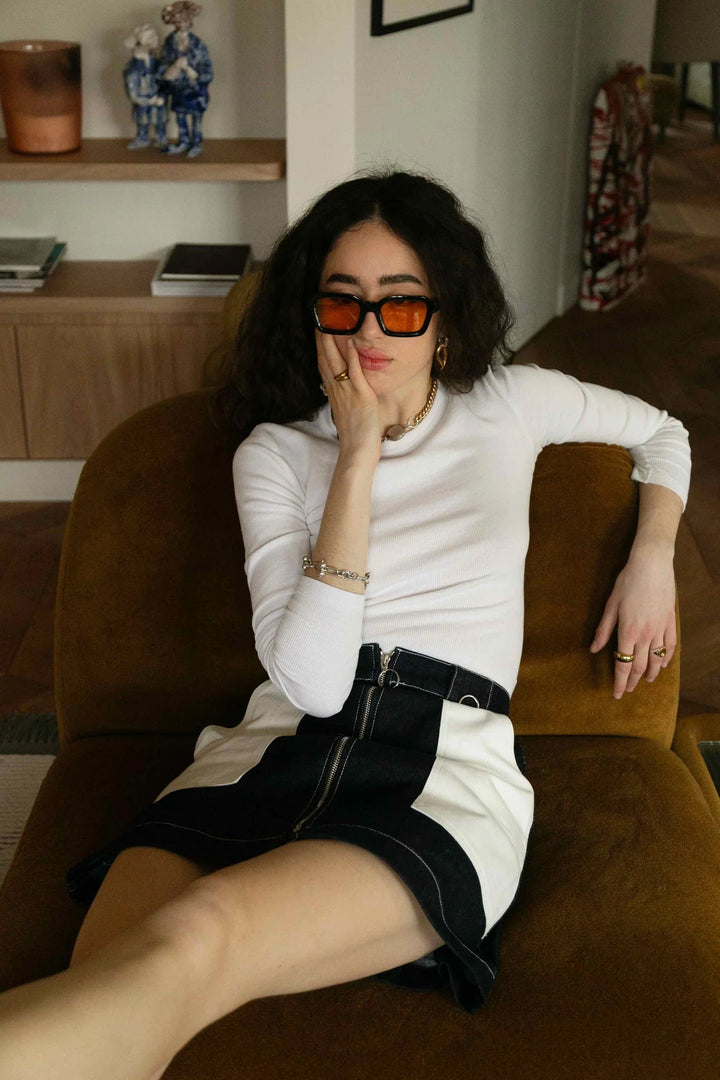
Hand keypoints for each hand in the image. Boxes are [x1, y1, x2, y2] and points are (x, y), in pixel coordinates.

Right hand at [316, 333, 380, 462]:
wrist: (357, 452)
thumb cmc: (355, 435)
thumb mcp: (347, 412)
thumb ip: (345, 397)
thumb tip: (344, 388)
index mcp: (334, 393)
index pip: (324, 364)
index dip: (320, 346)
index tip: (318, 328)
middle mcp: (337, 390)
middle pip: (326, 359)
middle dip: (322, 337)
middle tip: (320, 317)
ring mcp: (347, 392)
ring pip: (336, 362)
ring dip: (333, 341)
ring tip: (331, 322)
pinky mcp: (360, 397)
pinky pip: (354, 373)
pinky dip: (352, 357)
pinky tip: (351, 342)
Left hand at [590, 547, 676, 698]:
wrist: (652, 565)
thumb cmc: (627, 582)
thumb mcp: (610, 605)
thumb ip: (603, 630)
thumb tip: (593, 649)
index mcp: (628, 632)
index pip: (623, 665)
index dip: (620, 682)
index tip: (617, 694)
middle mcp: (646, 635)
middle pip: (640, 666)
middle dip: (633, 681)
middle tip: (629, 690)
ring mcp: (661, 629)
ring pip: (657, 660)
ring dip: (651, 674)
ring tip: (646, 681)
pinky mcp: (670, 622)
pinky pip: (670, 646)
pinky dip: (667, 658)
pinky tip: (662, 664)